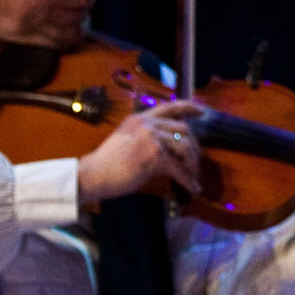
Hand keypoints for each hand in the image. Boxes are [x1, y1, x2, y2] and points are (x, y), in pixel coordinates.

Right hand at [77, 100, 205, 204]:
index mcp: (140, 118)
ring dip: (192, 163)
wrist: (93, 175)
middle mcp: (147, 124)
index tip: (202, 111)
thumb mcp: (126, 139)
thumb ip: (145, 136)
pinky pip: (179, 168)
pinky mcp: (154, 156)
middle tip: (195, 161)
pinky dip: (188, 180)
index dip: (189, 107)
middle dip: (194, 147)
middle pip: (184, 129)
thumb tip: (169, 147)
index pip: (169, 106)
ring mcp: (151, 138)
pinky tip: (193, 188)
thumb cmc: (108, 163)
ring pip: (185, 147)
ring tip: (192, 175)